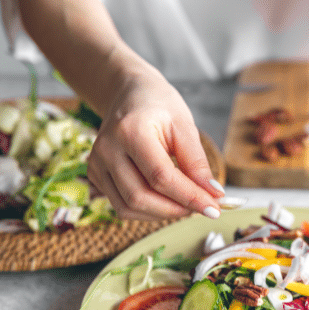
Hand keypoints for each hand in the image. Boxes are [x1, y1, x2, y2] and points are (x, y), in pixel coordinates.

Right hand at [86, 67, 223, 220]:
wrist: (130, 95)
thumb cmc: (159, 106)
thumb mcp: (184, 126)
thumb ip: (197, 162)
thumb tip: (213, 194)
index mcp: (130, 130)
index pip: (160, 177)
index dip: (189, 197)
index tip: (214, 208)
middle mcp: (107, 149)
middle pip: (140, 197)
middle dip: (176, 209)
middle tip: (203, 207)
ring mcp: (97, 163)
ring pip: (128, 208)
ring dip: (162, 214)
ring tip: (186, 203)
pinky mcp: (95, 174)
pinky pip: (121, 206)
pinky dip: (147, 211)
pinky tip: (166, 200)